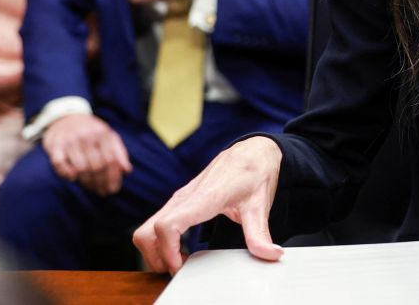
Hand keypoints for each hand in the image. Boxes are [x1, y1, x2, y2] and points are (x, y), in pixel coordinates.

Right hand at [42, 113, 131, 195]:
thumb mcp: (109, 136)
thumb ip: (119, 152)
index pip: (111, 160)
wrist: (67, 117)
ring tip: (91, 188)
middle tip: (102, 192)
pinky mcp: (55, 145)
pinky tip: (73, 178)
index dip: (113, 177)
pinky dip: (66, 172)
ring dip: (86, 182)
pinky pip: (59, 163)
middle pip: (97, 166)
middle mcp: (87, 136)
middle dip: (101, 182)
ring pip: (80, 167)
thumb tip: (127, 171)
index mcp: (103, 134)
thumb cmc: (92, 131)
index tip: (113, 189)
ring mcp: (70, 140)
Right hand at [134, 136, 284, 274]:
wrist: (253, 150)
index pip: (167, 226)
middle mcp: (185, 197)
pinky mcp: (180, 200)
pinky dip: (159, 241)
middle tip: (180, 268)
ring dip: (154, 250)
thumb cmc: (255, 172)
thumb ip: (261, 234)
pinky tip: (181, 248)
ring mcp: (180, 197)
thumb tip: (271, 254)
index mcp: (204, 198)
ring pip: (147, 228)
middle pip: (147, 232)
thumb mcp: (260, 205)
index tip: (182, 265)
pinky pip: (156, 222)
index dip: (168, 251)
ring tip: (180, 261)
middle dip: (156, 257)